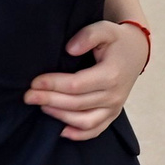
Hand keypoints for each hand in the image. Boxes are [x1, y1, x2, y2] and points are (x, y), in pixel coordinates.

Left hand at [24, 20, 149, 140]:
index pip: (76, 85)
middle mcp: (114, 95)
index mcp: (111, 74)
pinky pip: (95, 130)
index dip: (53, 84)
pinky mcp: (113, 114)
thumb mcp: (105, 29)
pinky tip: (60, 131)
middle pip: (76, 104)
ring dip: (60, 116)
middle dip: (49, 100)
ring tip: (41, 107)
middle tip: (28, 96)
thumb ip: (88, 35)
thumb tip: (70, 49)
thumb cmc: (116, 40)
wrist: (136, 51)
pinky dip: (78, 134)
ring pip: (84, 121)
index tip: (35, 82)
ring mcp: (114, 107)